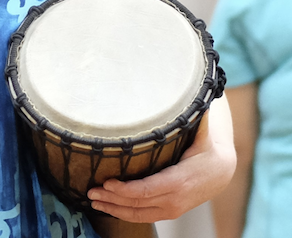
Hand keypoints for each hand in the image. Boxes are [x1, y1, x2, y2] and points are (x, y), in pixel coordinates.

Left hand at [87, 99, 235, 222]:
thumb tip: (190, 94)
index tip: (106, 181)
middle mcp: (175, 199)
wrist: (221, 172)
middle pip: (138, 203)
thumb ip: (194, 117)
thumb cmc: (206, 149)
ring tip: (92, 199)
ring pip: (138, 214)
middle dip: (112, 198)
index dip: (125, 189)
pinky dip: (123, 214)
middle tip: (89, 190)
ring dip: (113, 208)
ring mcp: (172, 209)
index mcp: (179, 180)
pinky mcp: (168, 212)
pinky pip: (143, 217)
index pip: (147, 189)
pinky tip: (107, 208)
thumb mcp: (203, 133)